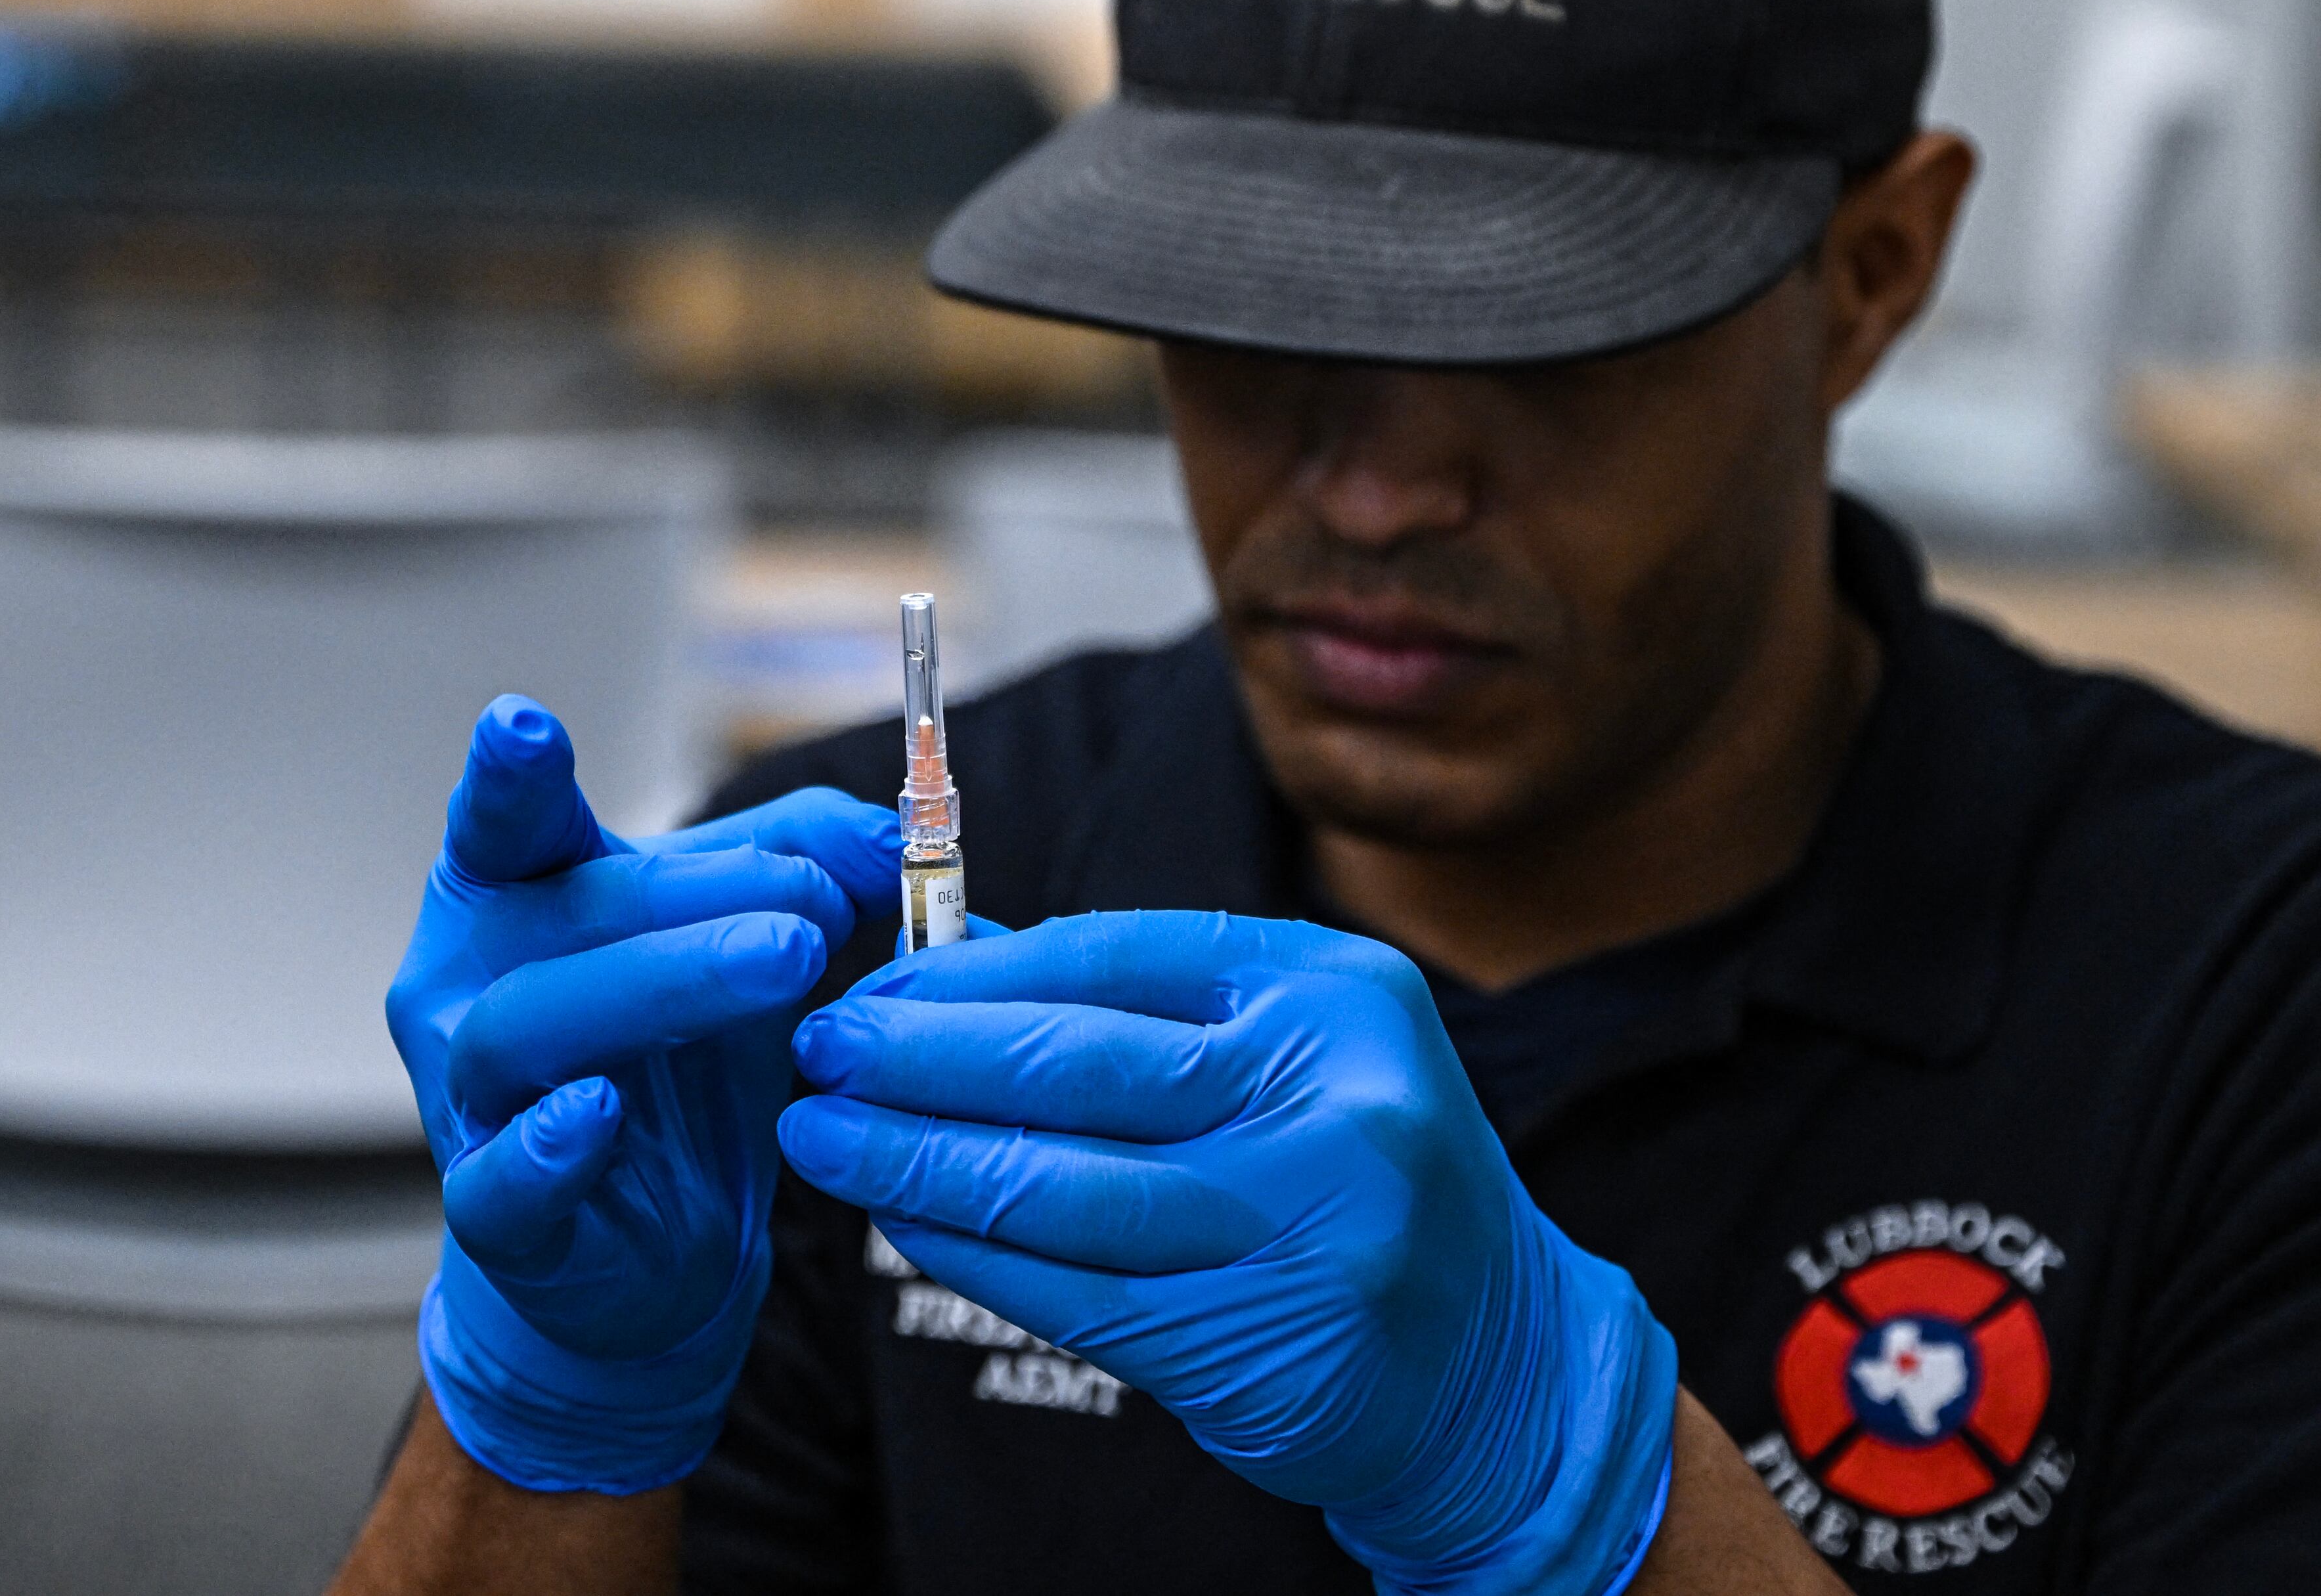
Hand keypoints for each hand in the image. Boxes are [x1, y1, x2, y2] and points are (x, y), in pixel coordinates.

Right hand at [390, 696, 896, 1492]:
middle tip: (813, 898)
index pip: (506, 821)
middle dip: (693, 895)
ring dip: (660, 982)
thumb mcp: (746, 935)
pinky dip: (546, 1146)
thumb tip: (890, 832)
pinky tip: (596, 1115)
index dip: (508, 775)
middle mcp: (473, 982)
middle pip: (564, 913)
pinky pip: (499, 1178)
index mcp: (519, 895)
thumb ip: (809, 861)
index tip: (521, 723)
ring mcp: (470, 1097)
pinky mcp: (492, 1211)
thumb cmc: (684, 1063)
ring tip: (782, 962)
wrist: (655, 1241)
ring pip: (530, 1026)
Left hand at [777, 911, 1675, 1595]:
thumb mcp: (1293, 1055)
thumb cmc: (1358, 1182)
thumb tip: (956, 954)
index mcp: (1337, 994)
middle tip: (822, 1048)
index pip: (1117, 957)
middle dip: (923, 1054)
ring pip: (1060, 1185)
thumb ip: (1140, 1008)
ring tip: (823, 1137)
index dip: (976, 970)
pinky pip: (1074, 1289)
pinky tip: (902, 1222)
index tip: (874, 980)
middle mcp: (1333, 1099)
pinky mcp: (1264, 1343)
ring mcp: (1307, 1226)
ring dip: (916, 1161)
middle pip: (1079, 1065)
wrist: (1498, 1366)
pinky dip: (971, 1253)